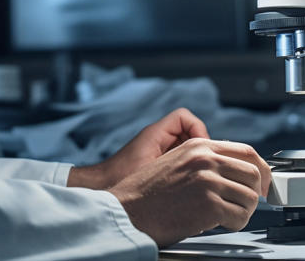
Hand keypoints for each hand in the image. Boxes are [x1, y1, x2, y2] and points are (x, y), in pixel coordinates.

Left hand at [68, 107, 208, 189]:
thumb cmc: (120, 179)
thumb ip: (176, 162)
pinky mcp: (157, 160)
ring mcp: (157, 148)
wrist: (100, 188)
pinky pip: (178, 156)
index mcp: (155, 134)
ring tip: (196, 176)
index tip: (201, 151)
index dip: (198, 130)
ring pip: (186, 145)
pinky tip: (185, 182)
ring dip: (193, 158)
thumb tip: (201, 161)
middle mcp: (157, 137)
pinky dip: (185, 166)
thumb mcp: (151, 171)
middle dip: (199, 147)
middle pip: (189, 131)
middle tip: (203, 167)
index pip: (183, 117)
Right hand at [108, 138, 271, 247]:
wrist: (127, 210)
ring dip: (243, 210)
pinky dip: (236, 224)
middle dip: (255, 192)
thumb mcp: (177, 162)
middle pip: (254, 172)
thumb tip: (233, 170)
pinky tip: (221, 224)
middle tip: (247, 204)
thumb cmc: (148, 193)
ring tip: (227, 216)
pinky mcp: (209, 204)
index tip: (263, 182)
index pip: (246, 151)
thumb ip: (204, 160)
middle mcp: (205, 159)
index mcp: (199, 146)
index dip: (260, 169)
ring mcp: (208, 180)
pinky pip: (241, 217)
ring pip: (250, 196)